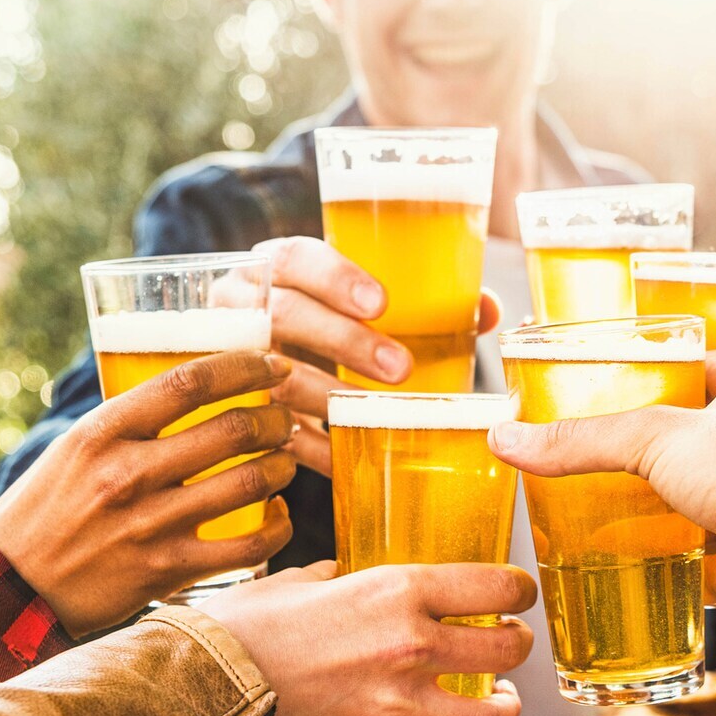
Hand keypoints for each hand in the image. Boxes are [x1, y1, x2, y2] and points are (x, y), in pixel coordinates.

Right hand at [0, 350, 297, 635]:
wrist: (13, 590)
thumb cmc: (45, 512)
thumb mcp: (73, 450)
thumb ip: (128, 422)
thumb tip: (193, 388)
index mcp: (101, 432)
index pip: (189, 382)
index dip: (244, 367)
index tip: (273, 364)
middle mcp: (127, 473)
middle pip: (232, 429)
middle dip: (275, 418)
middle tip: (285, 418)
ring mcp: (150, 524)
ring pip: (249, 482)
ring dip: (282, 466)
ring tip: (284, 461)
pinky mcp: (168, 571)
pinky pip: (249, 545)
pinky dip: (278, 527)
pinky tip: (279, 514)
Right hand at [201, 561, 536, 715]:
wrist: (206, 684)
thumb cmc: (245, 625)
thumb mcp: (298, 579)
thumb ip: (335, 576)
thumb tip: (341, 575)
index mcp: (398, 590)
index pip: (497, 587)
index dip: (518, 592)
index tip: (517, 596)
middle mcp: (410, 645)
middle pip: (507, 650)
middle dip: (516, 648)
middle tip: (508, 648)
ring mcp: (397, 704)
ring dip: (502, 713)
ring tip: (497, 706)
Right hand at [252, 236, 500, 474]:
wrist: (239, 351)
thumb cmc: (318, 318)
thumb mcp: (350, 296)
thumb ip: (416, 298)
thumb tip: (486, 309)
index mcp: (274, 267)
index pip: (293, 257)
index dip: (334, 277)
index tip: (380, 303)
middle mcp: (242, 306)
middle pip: (284, 315)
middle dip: (343, 341)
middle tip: (400, 369)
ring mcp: (229, 356)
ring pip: (271, 375)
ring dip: (326, 395)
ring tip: (372, 413)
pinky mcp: (231, 407)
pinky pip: (266, 429)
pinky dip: (310, 446)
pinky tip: (346, 458)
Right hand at [488, 352, 715, 647]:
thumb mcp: (656, 437)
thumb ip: (583, 440)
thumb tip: (509, 439)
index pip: (708, 363)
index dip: (662, 368)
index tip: (616, 376)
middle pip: (701, 434)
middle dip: (654, 445)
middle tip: (597, 446)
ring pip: (701, 497)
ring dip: (658, 504)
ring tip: (598, 501)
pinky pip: (700, 555)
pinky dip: (666, 559)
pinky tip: (624, 558)